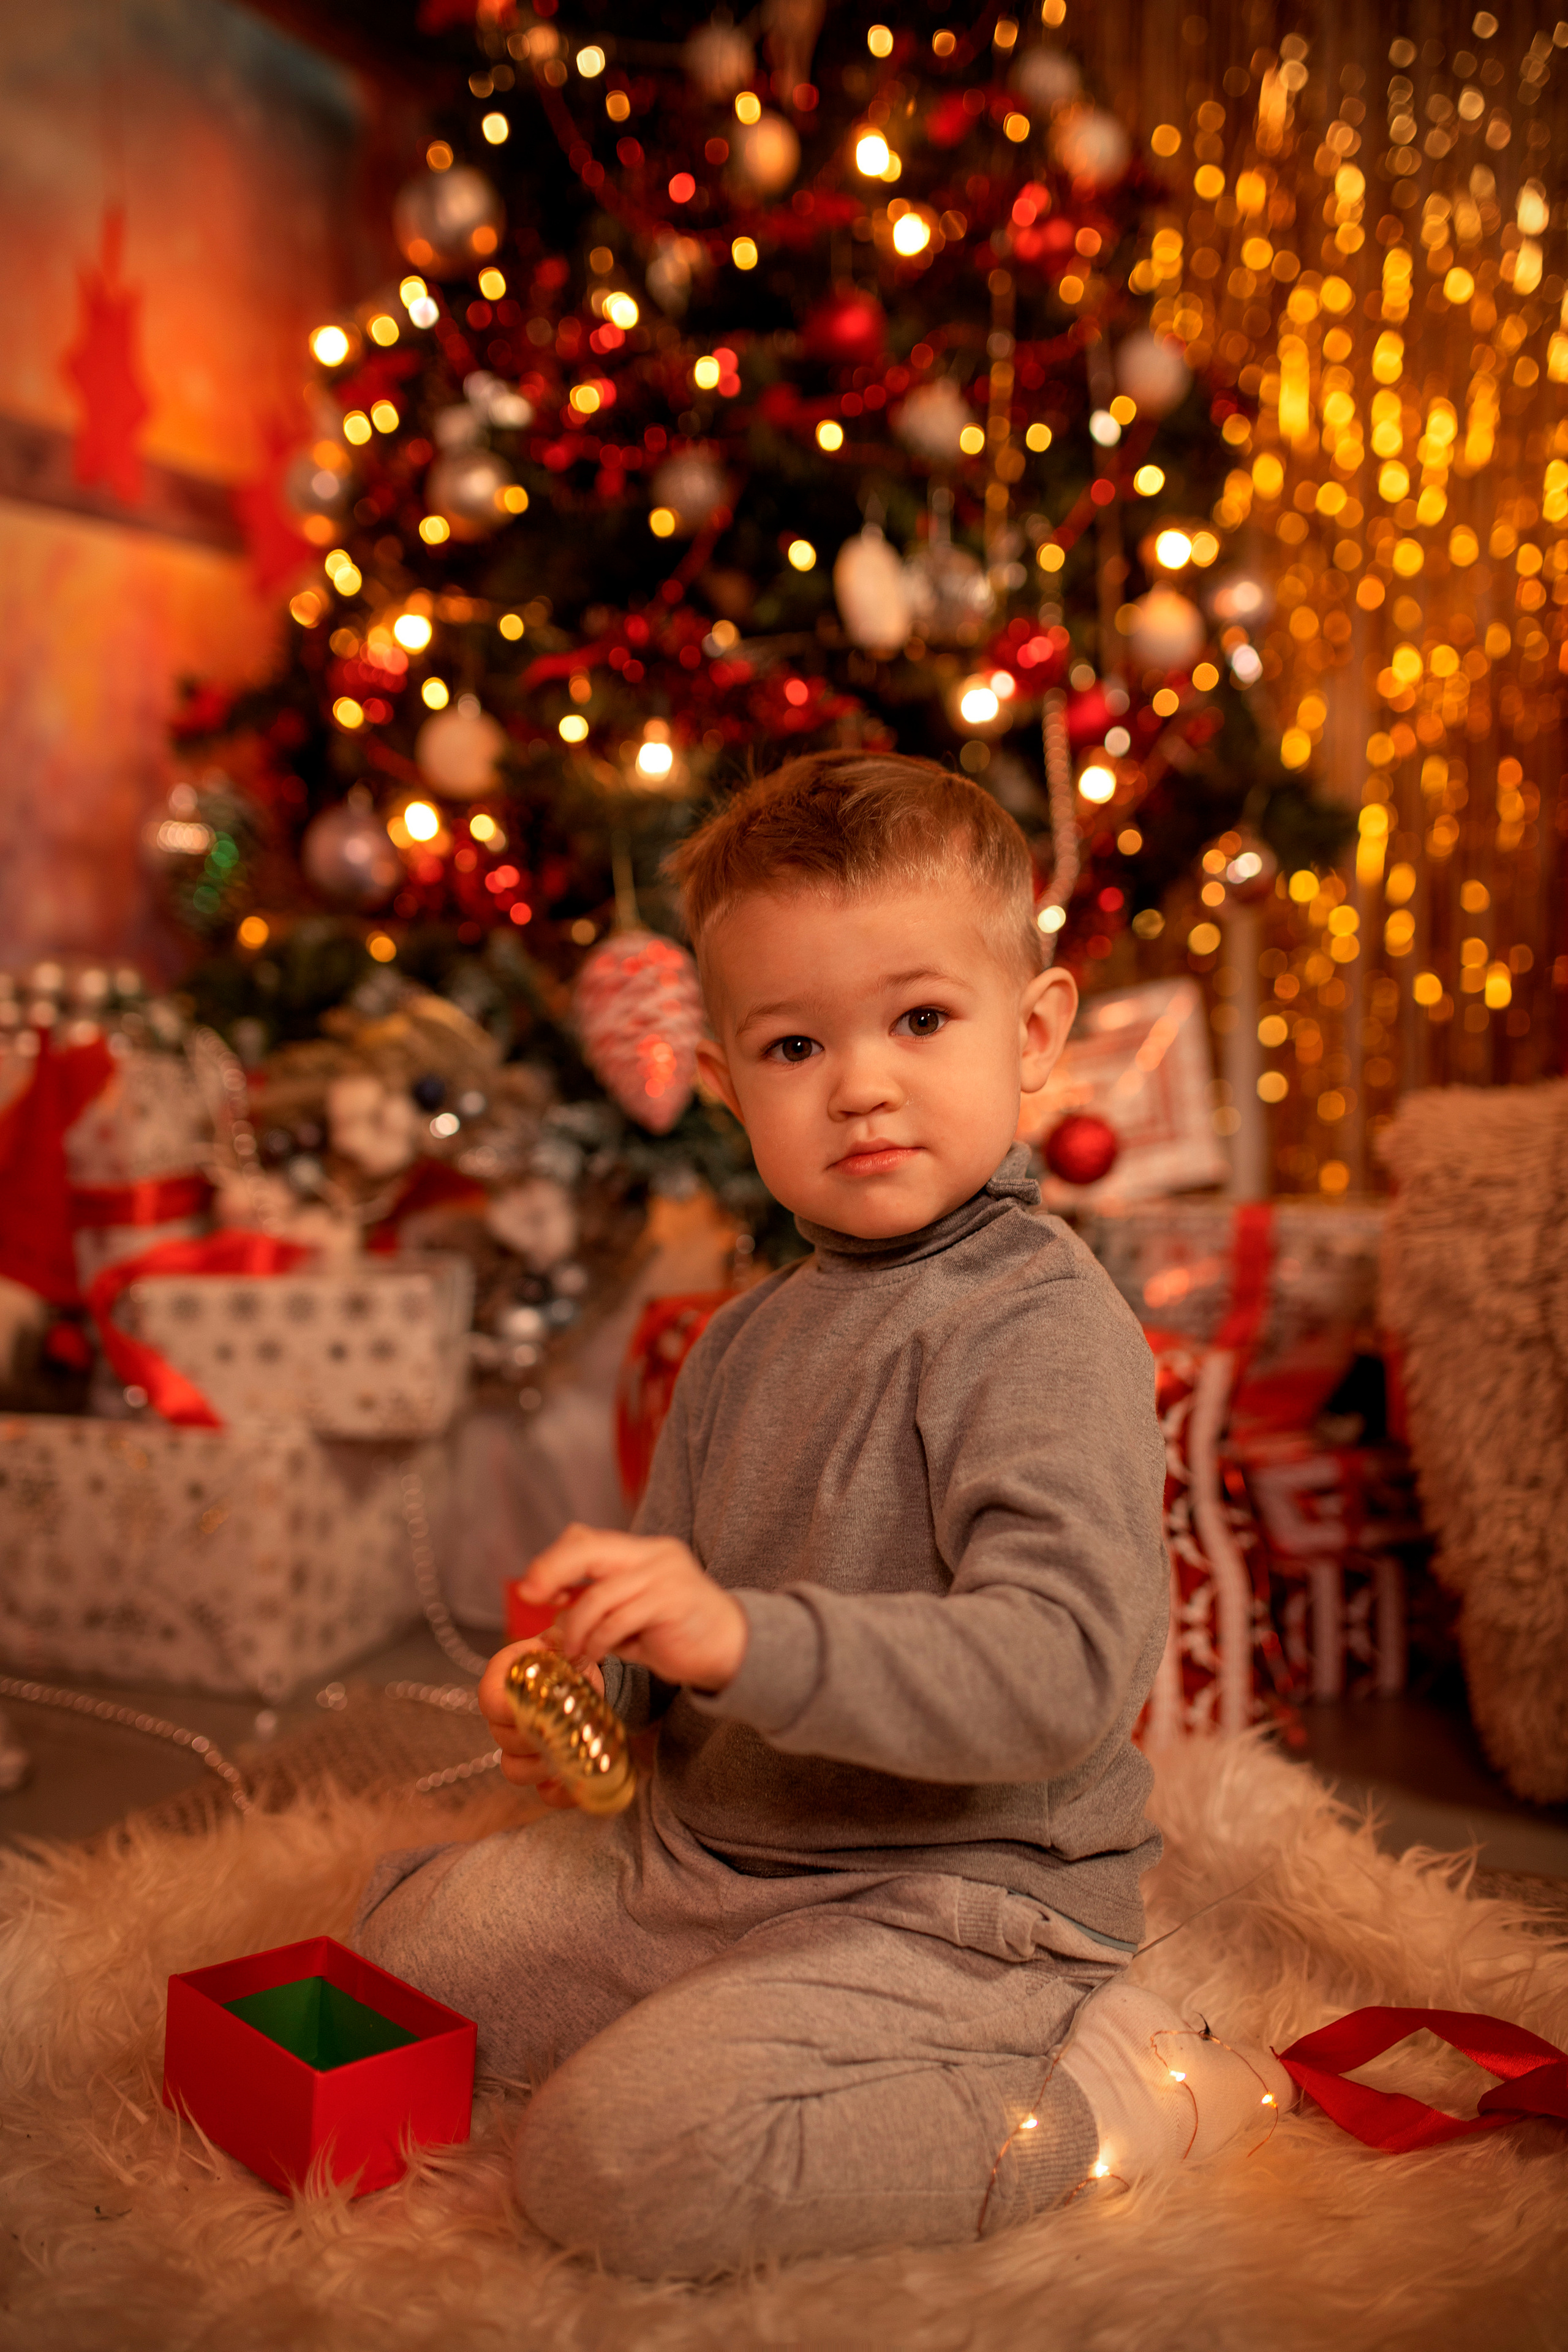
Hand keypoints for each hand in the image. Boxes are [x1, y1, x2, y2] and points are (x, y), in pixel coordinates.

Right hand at [479, 1637, 606, 1803]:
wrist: (588, 1686)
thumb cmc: (570, 1664)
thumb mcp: (567, 1646)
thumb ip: (561, 1639)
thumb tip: (558, 1635)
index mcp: (503, 1681)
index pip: (489, 1700)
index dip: (506, 1709)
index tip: (532, 1709)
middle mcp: (503, 1717)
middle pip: (503, 1738)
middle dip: (533, 1738)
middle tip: (562, 1730)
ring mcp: (518, 1749)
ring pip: (514, 1769)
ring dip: (542, 1766)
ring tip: (570, 1754)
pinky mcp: (540, 1773)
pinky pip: (542, 1793)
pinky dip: (560, 1792)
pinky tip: (577, 1781)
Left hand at [514, 1523, 748, 1693]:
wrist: (733, 1650)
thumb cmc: (676, 1636)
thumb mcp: (631, 1617)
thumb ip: (599, 1609)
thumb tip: (551, 1625)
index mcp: (642, 1552)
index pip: (586, 1539)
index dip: (553, 1561)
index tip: (532, 1591)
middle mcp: (653, 1554)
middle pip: (588, 1548)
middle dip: (551, 1570)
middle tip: (531, 1597)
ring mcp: (665, 1575)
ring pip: (599, 1594)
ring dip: (576, 1628)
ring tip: (573, 1653)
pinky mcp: (672, 1601)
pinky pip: (619, 1619)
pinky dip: (599, 1642)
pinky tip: (597, 1656)